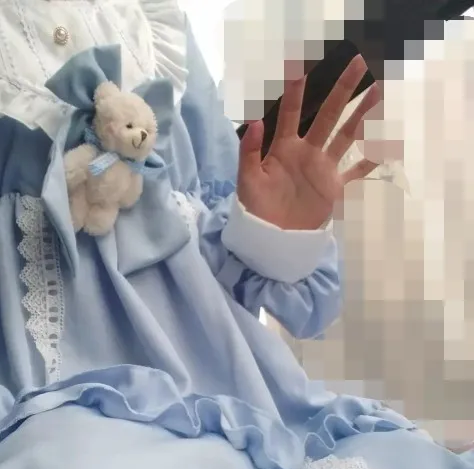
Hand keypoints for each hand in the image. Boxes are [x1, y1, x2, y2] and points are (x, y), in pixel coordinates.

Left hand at [237, 55, 380, 230]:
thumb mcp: (247, 180)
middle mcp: (306, 152)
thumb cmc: (254, 210)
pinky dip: (373, 159)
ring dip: (363, 114)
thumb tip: (254, 121)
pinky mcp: (334, 187)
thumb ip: (249, 152)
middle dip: (342, 90)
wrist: (270, 239)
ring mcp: (322, 168)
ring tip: (380, 91)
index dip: (295, 90)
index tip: (301, 63)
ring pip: (347, 135)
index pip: (290, 113)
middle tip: (358, 62)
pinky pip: (358, 171)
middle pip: (327, 115)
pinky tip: (390, 143)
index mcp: (283, 148)